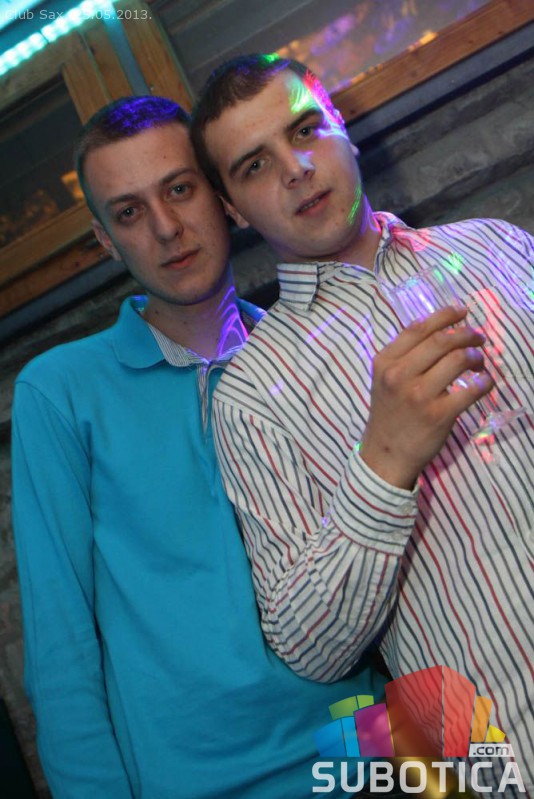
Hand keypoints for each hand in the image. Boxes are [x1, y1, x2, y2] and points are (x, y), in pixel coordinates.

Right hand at [360, 307, 492, 488]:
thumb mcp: (384, 379)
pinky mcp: (438, 414)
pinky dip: (484, 382)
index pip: (418, 328)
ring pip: (458, 360)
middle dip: (466, 334)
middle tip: (478, 338)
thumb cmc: (389, 413)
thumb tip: (438, 329)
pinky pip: (471, 390)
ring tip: (480, 361)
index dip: (445, 315)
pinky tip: (485, 382)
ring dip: (476, 356)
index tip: (462, 312)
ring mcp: (419, 395)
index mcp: (385, 362)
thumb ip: (403, 355)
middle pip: (442, 340)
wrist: (386, 454)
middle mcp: (399, 375)